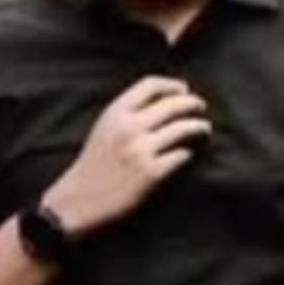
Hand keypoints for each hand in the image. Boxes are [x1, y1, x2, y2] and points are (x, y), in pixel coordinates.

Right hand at [41, 78, 210, 236]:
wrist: (79, 200)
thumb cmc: (93, 163)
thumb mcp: (104, 128)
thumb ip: (128, 112)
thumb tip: (164, 99)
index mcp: (115, 112)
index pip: (151, 84)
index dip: (173, 85)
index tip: (184, 90)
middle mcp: (129, 127)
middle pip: (173, 104)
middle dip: (193, 103)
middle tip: (201, 108)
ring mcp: (141, 150)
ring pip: (183, 128)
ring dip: (199, 127)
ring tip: (204, 130)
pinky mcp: (151, 173)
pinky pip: (182, 155)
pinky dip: (189, 153)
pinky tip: (189, 154)